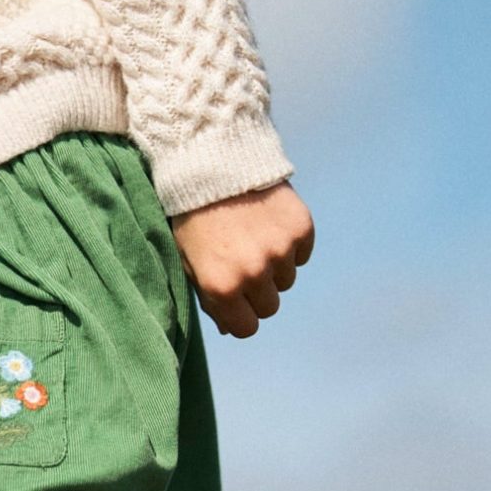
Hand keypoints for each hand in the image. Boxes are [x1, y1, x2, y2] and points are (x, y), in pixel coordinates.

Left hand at [171, 183, 314, 338]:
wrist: (212, 162)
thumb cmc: (193, 216)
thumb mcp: (189, 260)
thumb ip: (210, 297)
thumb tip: (231, 327)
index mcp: (221, 286)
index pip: (247, 328)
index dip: (241, 316)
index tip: (236, 301)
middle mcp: (254, 273)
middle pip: (270, 307)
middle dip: (257, 292)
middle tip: (243, 264)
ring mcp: (280, 251)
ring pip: (287, 280)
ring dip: (274, 266)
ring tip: (252, 237)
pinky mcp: (300, 229)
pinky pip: (302, 254)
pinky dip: (289, 244)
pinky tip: (267, 224)